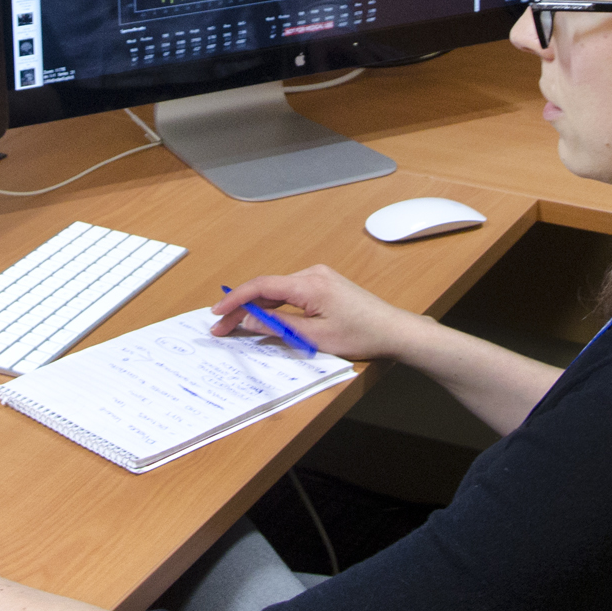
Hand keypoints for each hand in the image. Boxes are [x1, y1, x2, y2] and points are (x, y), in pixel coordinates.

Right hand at [212, 265, 415, 361]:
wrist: (394, 329)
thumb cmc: (361, 335)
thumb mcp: (314, 337)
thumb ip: (277, 326)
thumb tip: (247, 320)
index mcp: (309, 284)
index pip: (261, 286)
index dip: (235, 299)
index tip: (217, 314)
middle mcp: (312, 273)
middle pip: (266, 288)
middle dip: (242, 307)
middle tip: (221, 328)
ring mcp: (319, 276)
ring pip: (277, 290)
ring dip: (257, 306)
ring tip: (236, 325)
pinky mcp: (324, 284)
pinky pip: (291, 292)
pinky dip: (274, 304)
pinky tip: (263, 317)